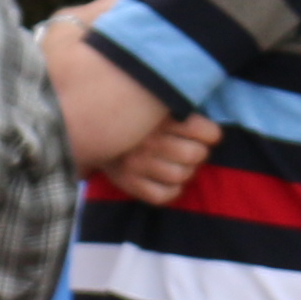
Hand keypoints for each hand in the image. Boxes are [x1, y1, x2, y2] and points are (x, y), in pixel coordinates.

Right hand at [100, 116, 219, 206]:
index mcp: (159, 117)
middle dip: (198, 153)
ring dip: (186, 172)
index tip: (205, 134)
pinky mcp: (128, 183)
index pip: (203, 130)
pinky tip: (169, 182)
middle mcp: (148, 141)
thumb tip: (212, 129)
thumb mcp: (155, 103)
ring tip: (179, 165)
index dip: (210, 134)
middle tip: (190, 150)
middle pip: (196, 155)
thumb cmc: (134, 116)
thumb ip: (180, 109)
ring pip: (182, 176)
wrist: (89, 127)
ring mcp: (137, 163)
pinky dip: (172, 191)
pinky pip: (163, 196)